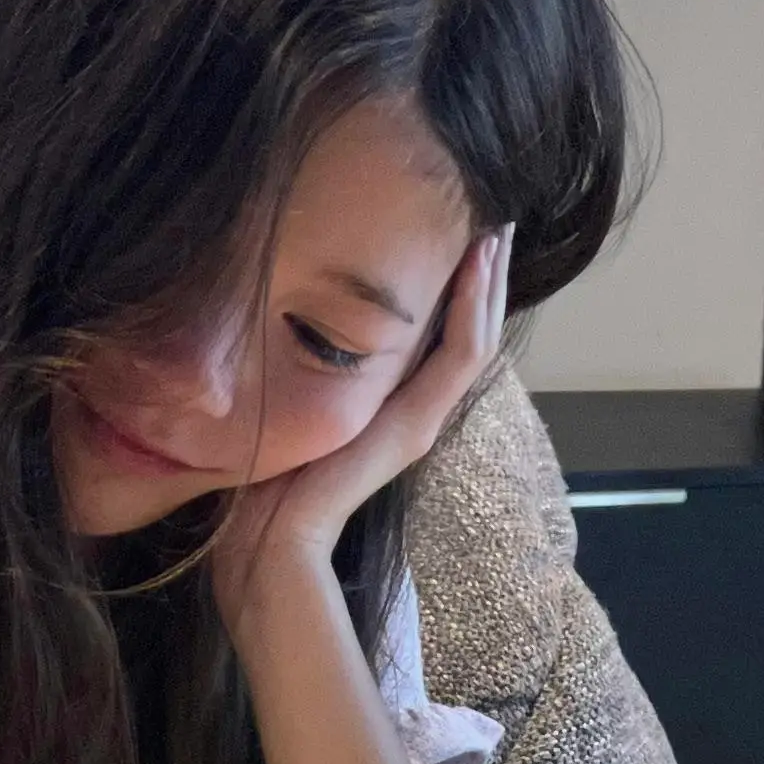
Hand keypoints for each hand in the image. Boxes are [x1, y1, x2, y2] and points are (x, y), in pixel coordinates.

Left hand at [209, 224, 512, 622]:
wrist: (266, 544)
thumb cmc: (264, 489)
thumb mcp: (286, 408)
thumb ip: (300, 370)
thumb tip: (278, 316)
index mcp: (386, 407)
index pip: (438, 337)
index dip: (456, 287)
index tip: (462, 233)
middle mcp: (414, 413)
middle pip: (467, 333)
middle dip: (484, 276)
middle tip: (498, 219)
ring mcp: (420, 420)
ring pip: (475, 339)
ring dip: (490, 282)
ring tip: (499, 230)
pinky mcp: (415, 427)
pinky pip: (459, 356)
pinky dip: (474, 307)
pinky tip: (479, 263)